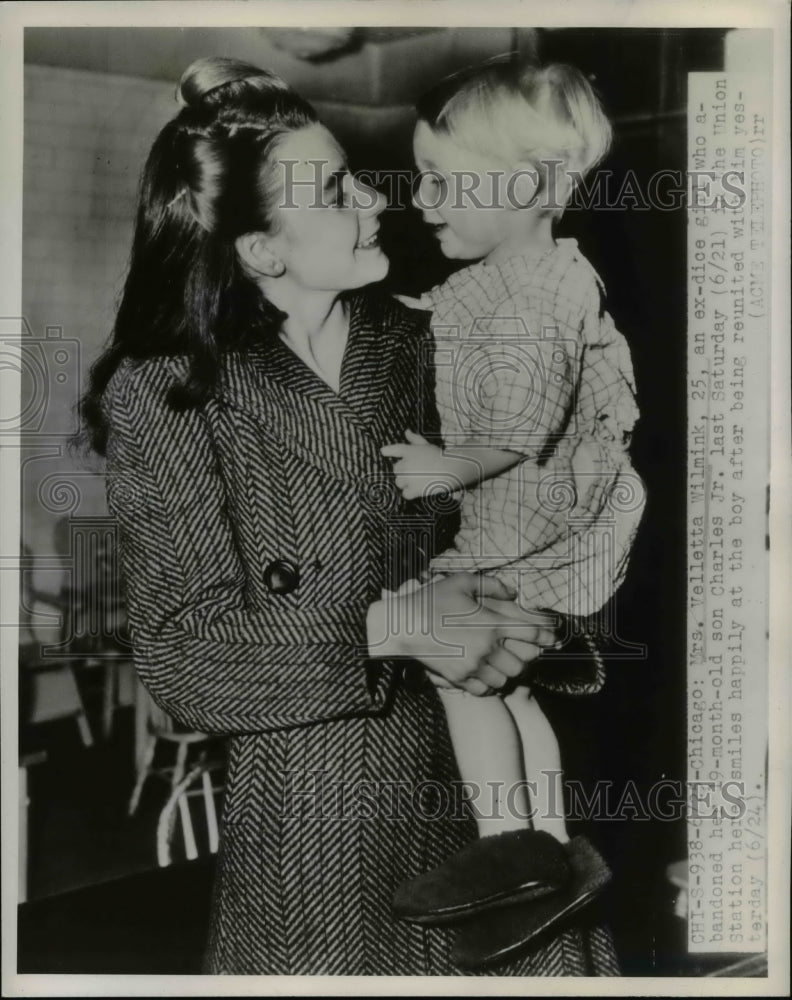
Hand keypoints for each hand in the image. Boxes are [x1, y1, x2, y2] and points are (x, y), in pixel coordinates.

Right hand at [367, 573, 557, 695]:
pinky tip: (485, 674)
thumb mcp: (461, 582)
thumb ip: (491, 585)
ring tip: (502, 663)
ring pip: (506, 678)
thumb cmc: (431, 600)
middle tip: (521, 651)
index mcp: (490, 623)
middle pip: (521, 662)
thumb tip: (513, 592)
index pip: (531, 633)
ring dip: (507, 671)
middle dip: (525, 657)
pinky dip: (490, 684)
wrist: (404, 626)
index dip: (545, 634)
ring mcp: (473, 666)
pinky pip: (486, 689)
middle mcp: (486, 648)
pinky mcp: (459, 678)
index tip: (550, 636)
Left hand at [381, 430, 468, 499]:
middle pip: (396, 469)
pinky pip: (405, 494)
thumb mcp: (426, 445)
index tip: (383, 451)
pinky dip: (410, 493)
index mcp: (409, 451)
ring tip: (417, 480)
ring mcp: (409, 478)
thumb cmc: (439, 456)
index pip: (393, 449)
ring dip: (405, 482)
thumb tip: (406, 431)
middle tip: (414, 471)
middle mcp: (406, 465)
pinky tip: (417, 490)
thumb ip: (415, 439)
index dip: (387, 450)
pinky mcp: (414, 490)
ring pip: (399, 482)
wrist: (451, 469)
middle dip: (403, 470)